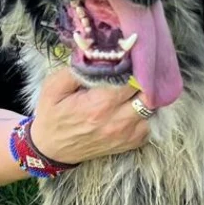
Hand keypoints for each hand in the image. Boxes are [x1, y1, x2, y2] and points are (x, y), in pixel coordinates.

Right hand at [29, 67, 150, 164]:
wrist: (51, 149)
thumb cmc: (52, 115)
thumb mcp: (53, 87)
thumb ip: (76, 69)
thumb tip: (97, 54)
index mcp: (99, 104)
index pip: (131, 79)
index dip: (132, 65)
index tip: (129, 55)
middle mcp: (117, 121)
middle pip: (147, 93)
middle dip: (143, 78)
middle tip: (135, 68)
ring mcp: (126, 134)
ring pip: (152, 108)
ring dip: (146, 95)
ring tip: (134, 86)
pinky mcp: (130, 143)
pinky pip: (150, 123)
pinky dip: (145, 113)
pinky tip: (131, 105)